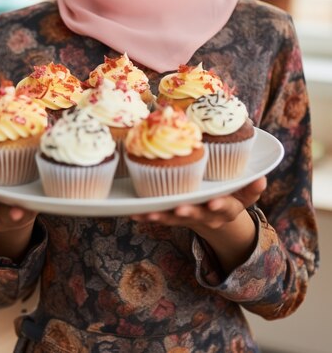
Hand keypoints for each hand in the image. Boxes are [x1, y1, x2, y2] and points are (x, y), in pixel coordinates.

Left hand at [131, 177, 266, 272]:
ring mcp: (189, 218)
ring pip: (174, 218)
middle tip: (179, 209)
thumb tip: (262, 177)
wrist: (213, 214)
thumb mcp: (244, 190)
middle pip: (198, 215)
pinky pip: (159, 216)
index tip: (213, 202)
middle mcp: (207, 215)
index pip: (226, 206)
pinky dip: (146, 214)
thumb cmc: (230, 192)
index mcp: (227, 207)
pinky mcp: (172, 217)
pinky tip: (133, 211)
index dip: (220, 205)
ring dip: (161, 215)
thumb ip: (251, 185)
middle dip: (188, 212)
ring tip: (150, 212)